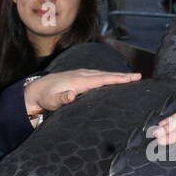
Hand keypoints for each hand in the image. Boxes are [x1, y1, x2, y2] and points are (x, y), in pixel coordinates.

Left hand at [23, 69, 139, 117]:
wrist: (36, 89)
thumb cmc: (45, 97)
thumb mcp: (51, 101)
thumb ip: (62, 98)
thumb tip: (73, 94)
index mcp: (78, 81)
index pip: (101, 79)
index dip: (117, 79)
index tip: (131, 79)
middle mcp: (82, 75)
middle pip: (106, 75)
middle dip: (123, 76)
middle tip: (139, 76)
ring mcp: (82, 75)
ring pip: (103, 74)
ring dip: (118, 76)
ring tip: (133, 78)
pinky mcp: (81, 77)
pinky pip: (99, 76)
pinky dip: (110, 77)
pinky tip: (116, 79)